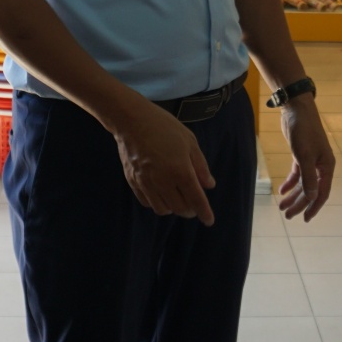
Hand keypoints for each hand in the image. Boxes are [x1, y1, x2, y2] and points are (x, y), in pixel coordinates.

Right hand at [111, 100, 216, 223]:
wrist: (132, 120)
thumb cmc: (164, 126)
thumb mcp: (189, 141)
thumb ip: (200, 166)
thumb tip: (209, 185)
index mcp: (180, 170)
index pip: (196, 199)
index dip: (204, 212)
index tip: (209, 221)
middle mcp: (163, 180)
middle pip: (179, 208)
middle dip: (190, 210)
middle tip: (194, 205)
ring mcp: (146, 182)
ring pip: (162, 209)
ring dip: (173, 208)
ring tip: (177, 199)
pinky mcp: (133, 181)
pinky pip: (147, 202)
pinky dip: (157, 203)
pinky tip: (161, 194)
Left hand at [275, 97, 334, 221]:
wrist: (296, 109)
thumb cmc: (304, 131)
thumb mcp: (305, 155)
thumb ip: (308, 177)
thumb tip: (311, 197)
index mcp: (326, 167)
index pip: (321, 193)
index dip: (313, 207)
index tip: (305, 219)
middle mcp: (320, 166)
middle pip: (310, 190)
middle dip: (299, 204)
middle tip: (287, 215)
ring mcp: (311, 161)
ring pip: (303, 184)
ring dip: (293, 195)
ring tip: (282, 207)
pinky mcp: (301, 155)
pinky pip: (297, 174)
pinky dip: (290, 183)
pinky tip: (282, 191)